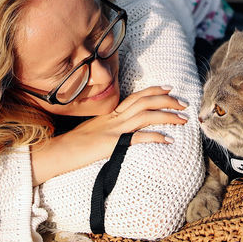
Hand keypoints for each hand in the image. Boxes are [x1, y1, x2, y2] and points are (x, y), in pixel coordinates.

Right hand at [30, 86, 187, 184]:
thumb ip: (108, 127)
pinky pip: (138, 138)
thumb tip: (122, 131)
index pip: (136, 96)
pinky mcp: (112, 144)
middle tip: (184, 103)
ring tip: (183, 119)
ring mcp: (113, 129)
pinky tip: (168, 140)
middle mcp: (114, 117)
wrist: (58, 152)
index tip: (169, 89)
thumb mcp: (93, 130)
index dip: (154, 91)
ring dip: (167, 115)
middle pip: (145, 102)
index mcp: (110, 113)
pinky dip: (155, 137)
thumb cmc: (73, 145)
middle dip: (167, 100)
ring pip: (145, 116)